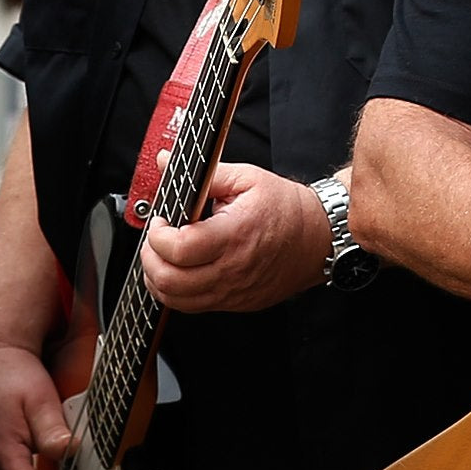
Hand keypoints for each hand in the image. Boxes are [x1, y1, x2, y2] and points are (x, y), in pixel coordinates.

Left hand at [135, 162, 330, 316]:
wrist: (320, 237)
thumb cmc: (286, 208)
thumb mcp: (246, 179)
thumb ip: (203, 173)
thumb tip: (165, 161)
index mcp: (234, 234)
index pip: (180, 249)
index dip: (158, 236)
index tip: (160, 222)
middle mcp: (233, 269)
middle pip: (171, 281)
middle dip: (150, 259)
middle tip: (155, 241)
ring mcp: (235, 291)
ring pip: (178, 301)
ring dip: (158, 280)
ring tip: (161, 258)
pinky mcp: (237, 304)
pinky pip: (195, 307)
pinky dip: (177, 293)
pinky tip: (179, 273)